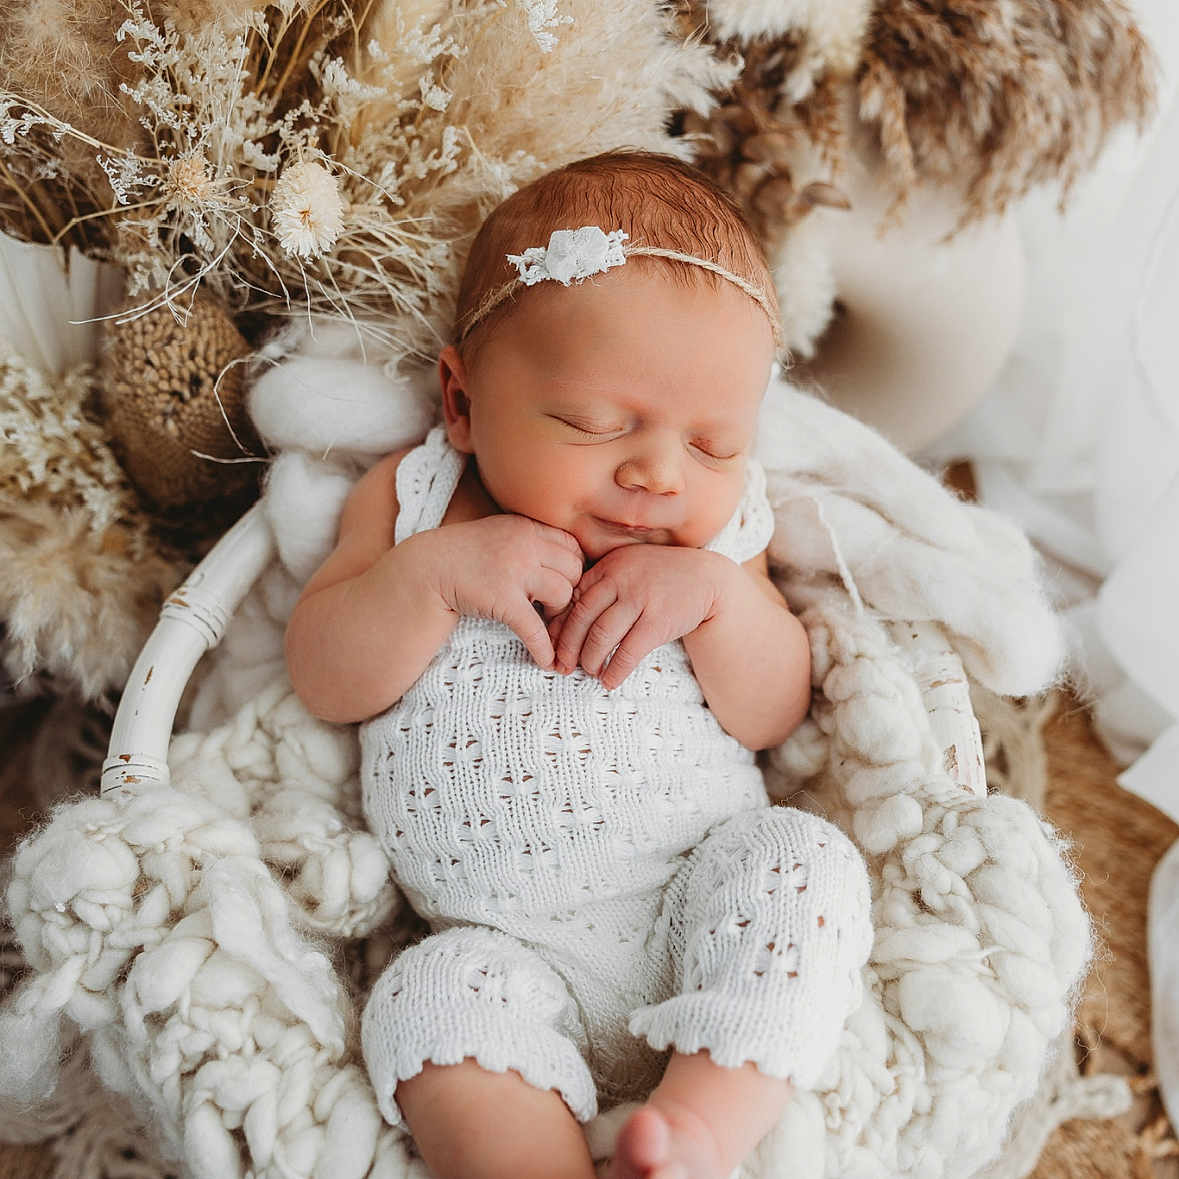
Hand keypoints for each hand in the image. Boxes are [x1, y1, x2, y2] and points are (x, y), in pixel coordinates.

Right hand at [419, 515, 583, 667]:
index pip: (573, 547)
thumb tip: (571, 559)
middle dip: (570, 590)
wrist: (426, 570)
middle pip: (574, 570)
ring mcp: (513, 572)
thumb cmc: (466, 555)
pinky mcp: (502, 600)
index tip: (565, 582)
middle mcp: (524, 544)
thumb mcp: (502, 533)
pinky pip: (535, 628)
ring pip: (562, 595)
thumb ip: (532, 540)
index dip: (574, 568)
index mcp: (526, 527)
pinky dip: (544, 648)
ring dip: (557, 613)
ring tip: (542, 619)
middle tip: (554, 604)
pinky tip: (547, 661)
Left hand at [548, 545, 734, 688]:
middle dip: (568, 648)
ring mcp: (640, 599)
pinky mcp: (658, 621)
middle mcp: (621, 579)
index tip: (551, 647)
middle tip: (564, 667)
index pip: (572, 600)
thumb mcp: (628, 569)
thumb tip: (563, 624)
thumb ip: (601, 587)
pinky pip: (628, 652)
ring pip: (601, 636)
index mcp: (608, 566)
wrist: (707, 579)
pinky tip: (609, 680)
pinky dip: (615, 670)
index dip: (558, 628)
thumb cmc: (660, 579)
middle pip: (582, 620)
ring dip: (591, 660)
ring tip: (590, 672)